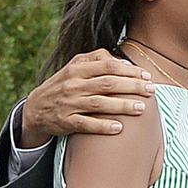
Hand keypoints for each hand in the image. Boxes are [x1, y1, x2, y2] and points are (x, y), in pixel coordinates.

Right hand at [20, 48, 153, 147]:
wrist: (36, 108)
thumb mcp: (75, 66)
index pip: (108, 66)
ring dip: (122, 106)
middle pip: (107, 84)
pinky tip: (119, 128)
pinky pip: (86, 124)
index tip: (146, 76)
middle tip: (151, 91)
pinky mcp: (66, 122)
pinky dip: (103, 126)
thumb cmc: (64, 84)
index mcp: (78, 68)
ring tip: (141, 108)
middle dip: (132, 87)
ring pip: (99, 104)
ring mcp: (69, 103)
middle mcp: (73, 84)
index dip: (129, 71)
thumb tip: (122, 60)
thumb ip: (97, 59)